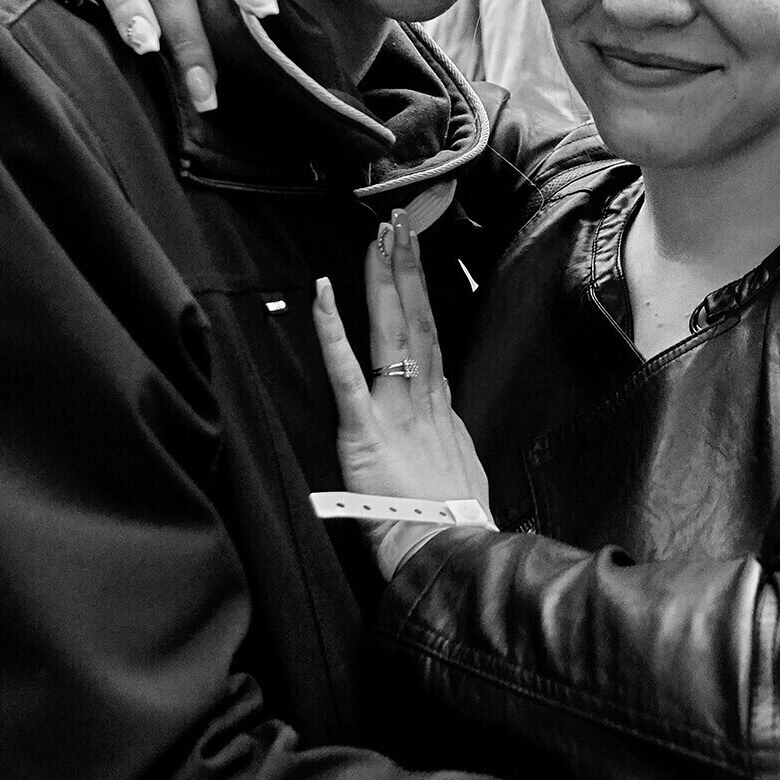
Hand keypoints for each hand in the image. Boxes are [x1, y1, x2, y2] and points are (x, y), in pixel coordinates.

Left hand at [310, 218, 492, 575]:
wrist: (449, 555)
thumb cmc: (450, 529)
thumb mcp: (457, 477)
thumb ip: (444, 446)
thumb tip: (441, 434)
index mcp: (440, 409)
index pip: (429, 337)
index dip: (420, 293)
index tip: (413, 253)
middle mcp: (423, 399)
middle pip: (417, 321)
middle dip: (406, 269)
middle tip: (400, 224)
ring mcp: (396, 411)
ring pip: (391, 333)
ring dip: (384, 282)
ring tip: (381, 237)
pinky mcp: (365, 431)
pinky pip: (345, 373)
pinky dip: (332, 332)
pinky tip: (322, 294)